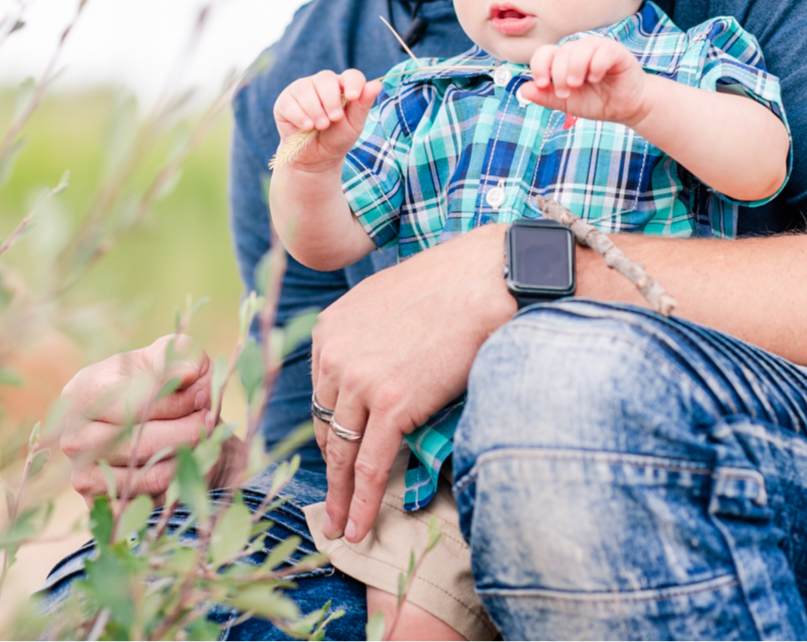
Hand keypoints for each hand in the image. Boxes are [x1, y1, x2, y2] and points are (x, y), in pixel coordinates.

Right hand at [60, 335, 246, 502]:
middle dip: (188, 430)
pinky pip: (149, 500)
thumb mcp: (176, 355)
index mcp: (84, 392)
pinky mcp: (99, 503)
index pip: (132, 404)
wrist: (160, 421)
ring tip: (201, 438)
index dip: (175, 403)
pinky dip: (176, 481)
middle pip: (142, 442)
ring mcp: (82, 473)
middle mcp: (75, 435)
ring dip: (186, 457)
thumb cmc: (166, 381)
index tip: (202, 395)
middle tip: (207, 419)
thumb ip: (181, 356)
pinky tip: (185, 461)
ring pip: (149, 474)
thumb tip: (186, 374)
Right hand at [272, 69, 381, 172]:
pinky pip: (290, 102)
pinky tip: (307, 126)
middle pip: (326, 78)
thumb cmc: (337, 138)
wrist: (316, 158)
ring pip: (305, 89)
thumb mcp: (354, 124)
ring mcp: (301, 90)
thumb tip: (377, 85)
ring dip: (315, 110)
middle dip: (331, 100)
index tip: (354, 97)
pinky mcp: (285, 102)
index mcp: (342, 86)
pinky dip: (300, 116)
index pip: (351, 75)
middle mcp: (321, 83)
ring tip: (320, 126)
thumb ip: (363, 104)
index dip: (353, 83)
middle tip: (334, 119)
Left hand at [309, 223, 513, 543]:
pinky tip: (358, 527)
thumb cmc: (450, 285)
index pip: (323, 395)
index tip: (337, 456)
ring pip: (342, 455)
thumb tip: (380, 365)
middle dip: (330, 467)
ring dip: (340, 497)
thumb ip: (368, 334)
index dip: (332, 430)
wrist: (483, 280)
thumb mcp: (386, 300)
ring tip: (340, 527)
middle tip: (331, 502)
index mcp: (329, 329)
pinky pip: (369, 467)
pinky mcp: (391, 405)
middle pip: (327, 428)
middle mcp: (335, 356)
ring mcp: (360, 382)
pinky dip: (362, 503)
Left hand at [519, 37, 650, 124]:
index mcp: (564, 60)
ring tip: (579, 85)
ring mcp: (598, 49)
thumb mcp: (567, 103)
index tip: (543, 84)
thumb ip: (546, 96)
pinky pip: (603, 51)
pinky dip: (596, 65)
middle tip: (566, 92)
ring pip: (580, 48)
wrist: (627, 108)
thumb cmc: (597, 102)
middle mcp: (579, 51)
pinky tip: (597, 77)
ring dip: (575, 68)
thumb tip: (521, 89)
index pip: (544, 53)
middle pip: (561, 52)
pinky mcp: (616, 52)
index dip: (539, 66)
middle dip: (558, 74)